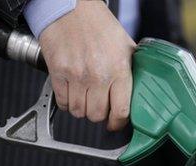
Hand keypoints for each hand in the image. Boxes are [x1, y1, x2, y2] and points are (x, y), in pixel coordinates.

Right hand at [39, 0, 135, 130]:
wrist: (71, 8)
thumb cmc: (98, 24)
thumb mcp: (125, 46)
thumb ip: (130, 70)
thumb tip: (137, 91)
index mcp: (119, 69)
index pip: (121, 110)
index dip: (118, 123)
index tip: (115, 123)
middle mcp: (98, 75)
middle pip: (97, 115)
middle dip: (99, 115)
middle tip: (99, 106)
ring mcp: (77, 75)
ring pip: (78, 112)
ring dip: (82, 109)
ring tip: (85, 98)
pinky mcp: (58, 73)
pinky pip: (62, 102)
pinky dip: (67, 103)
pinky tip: (72, 92)